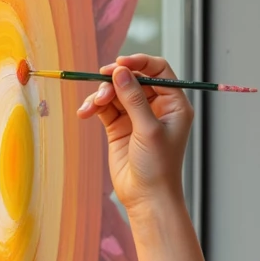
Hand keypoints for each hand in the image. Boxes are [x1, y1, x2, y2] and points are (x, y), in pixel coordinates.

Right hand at [76, 53, 192, 215]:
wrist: (146, 198)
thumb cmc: (158, 166)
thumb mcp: (148, 130)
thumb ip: (134, 99)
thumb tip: (120, 72)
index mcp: (174, 104)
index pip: (158, 70)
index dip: (140, 63)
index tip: (120, 64)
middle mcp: (156, 106)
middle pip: (134, 78)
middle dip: (116, 79)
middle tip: (101, 80)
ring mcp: (136, 115)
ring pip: (116, 91)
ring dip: (102, 93)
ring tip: (94, 105)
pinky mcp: (119, 126)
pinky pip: (104, 106)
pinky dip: (94, 106)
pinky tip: (85, 113)